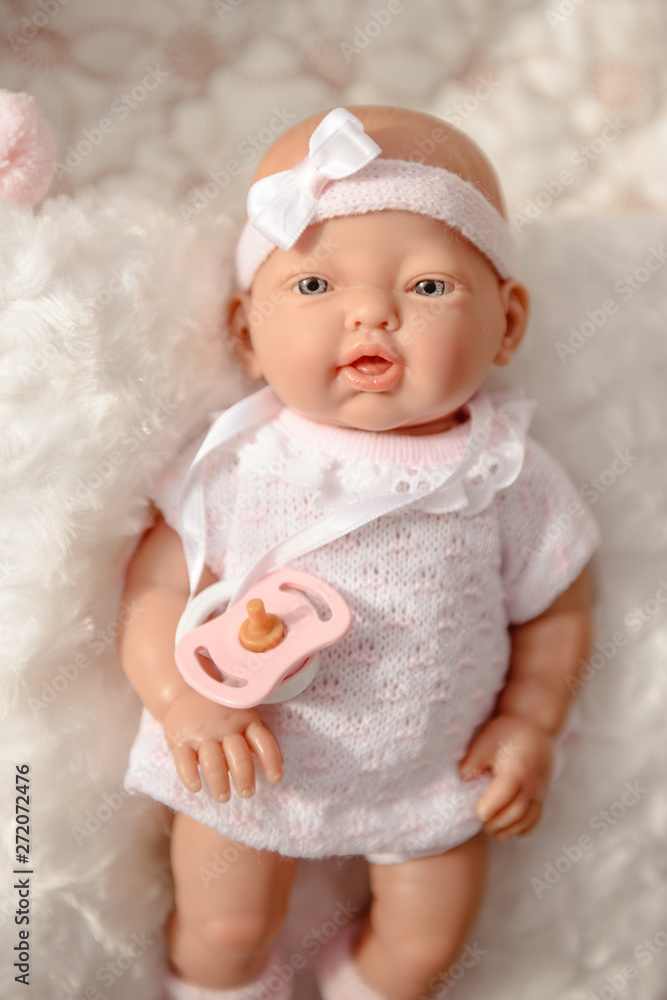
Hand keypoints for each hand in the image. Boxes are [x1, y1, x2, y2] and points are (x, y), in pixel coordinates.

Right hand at [162, 688, 283, 801]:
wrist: (186, 690)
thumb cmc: (223, 712)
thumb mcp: (243, 717)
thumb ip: (258, 738)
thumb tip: (280, 763)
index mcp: (245, 721)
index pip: (262, 741)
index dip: (270, 760)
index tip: (276, 779)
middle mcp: (225, 727)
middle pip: (238, 755)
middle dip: (244, 776)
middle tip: (247, 793)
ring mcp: (202, 734)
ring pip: (212, 761)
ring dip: (219, 781)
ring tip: (224, 797)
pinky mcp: (180, 740)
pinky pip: (184, 761)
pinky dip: (189, 775)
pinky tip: (196, 787)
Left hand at [458, 714, 552, 840]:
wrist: (533, 725)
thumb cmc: (505, 732)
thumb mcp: (485, 742)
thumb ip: (473, 762)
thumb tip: (463, 779)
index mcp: (516, 770)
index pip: (503, 797)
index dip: (489, 809)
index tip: (477, 814)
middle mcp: (531, 783)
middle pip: (516, 812)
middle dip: (498, 823)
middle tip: (482, 826)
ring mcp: (540, 789)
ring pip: (527, 818)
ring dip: (511, 829)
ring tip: (495, 832)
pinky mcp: (543, 792)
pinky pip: (538, 816)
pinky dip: (527, 827)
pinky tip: (515, 832)